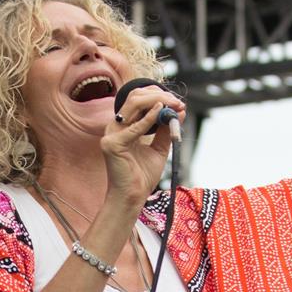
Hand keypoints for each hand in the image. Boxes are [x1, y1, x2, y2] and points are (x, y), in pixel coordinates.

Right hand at [100, 84, 185, 204]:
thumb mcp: (159, 148)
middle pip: (135, 97)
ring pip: (133, 104)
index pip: (138, 100)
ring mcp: (111, 134)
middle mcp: (115, 127)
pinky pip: (134, 127)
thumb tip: (179, 111)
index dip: (158, 96)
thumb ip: (166, 130)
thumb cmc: (142, 176)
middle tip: (178, 102)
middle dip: (159, 95)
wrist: (133, 197)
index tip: (178, 103)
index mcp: (123, 126)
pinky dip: (149, 118)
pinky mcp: (112, 144)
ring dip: (156, 101)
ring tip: (173, 105)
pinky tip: (161, 112)